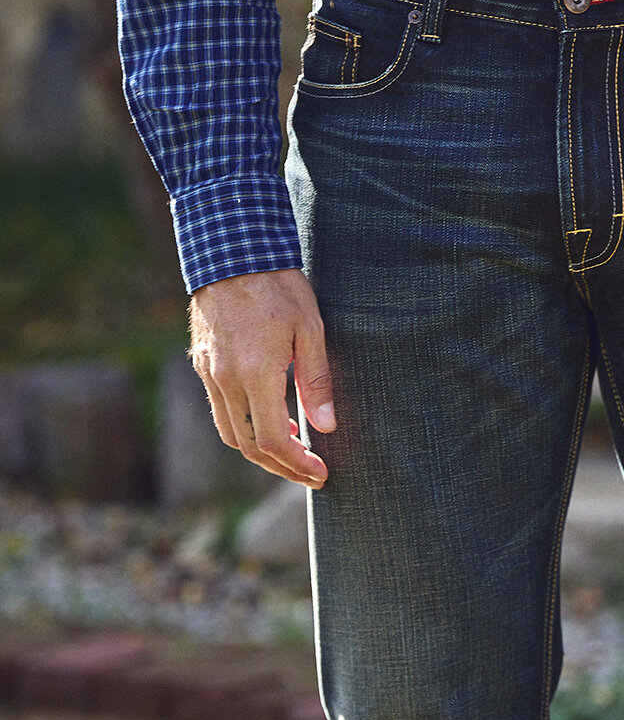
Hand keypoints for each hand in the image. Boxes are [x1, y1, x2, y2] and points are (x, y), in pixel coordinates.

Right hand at [189, 268, 335, 487]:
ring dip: (260, 450)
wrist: (230, 247)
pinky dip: (243, 426)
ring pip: (230, 433)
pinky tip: (269, 417)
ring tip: (292, 449)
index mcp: (255, 374)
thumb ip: (316, 382)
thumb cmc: (278, 285)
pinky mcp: (201, 363)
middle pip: (249, 447)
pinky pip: (220, 410)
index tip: (321, 472)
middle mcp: (225, 380)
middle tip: (310, 472)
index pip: (274, 441)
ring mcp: (208, 372)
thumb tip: (326, 427)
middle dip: (281, 467)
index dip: (298, 465)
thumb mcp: (311, 330)